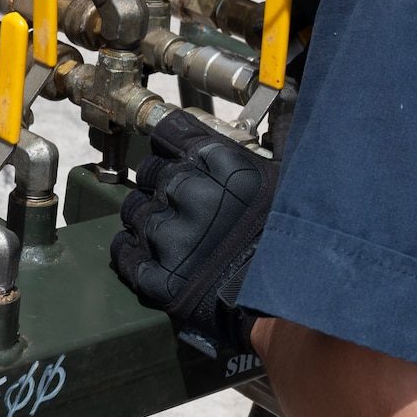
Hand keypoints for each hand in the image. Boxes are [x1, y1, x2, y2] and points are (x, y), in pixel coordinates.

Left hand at [109, 108, 277, 359]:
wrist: (293, 301)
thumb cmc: (291, 239)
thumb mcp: (282, 178)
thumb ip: (255, 147)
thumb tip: (267, 116)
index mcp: (218, 162)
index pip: (167, 133)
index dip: (170, 145)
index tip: (174, 154)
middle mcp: (188, 192)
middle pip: (148, 172)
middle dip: (161, 183)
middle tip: (183, 202)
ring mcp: (169, 236)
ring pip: (132, 211)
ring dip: (148, 218)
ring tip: (174, 231)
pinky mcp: (157, 276)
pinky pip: (124, 253)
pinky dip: (132, 251)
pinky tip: (150, 252)